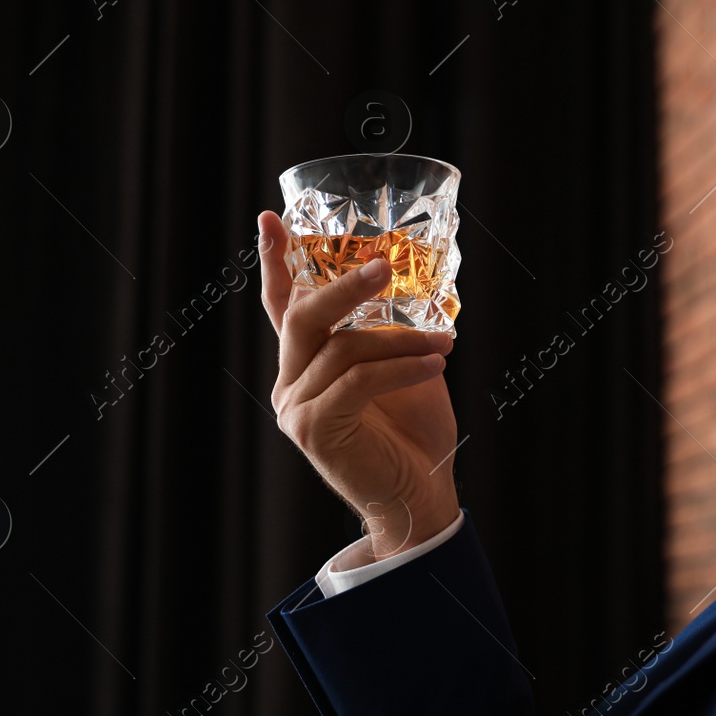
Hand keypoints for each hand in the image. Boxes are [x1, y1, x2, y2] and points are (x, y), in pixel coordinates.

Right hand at [257, 211, 459, 563]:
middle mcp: (290, 383)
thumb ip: (390, 333)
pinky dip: (401, 367)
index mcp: (305, 365)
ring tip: (445, 344)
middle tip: (385, 265)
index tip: (270, 218)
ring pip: (341, 348)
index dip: (274, 262)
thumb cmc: (413, 434)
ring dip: (401, 340)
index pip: (283, 307)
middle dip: (346, 286)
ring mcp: (296, 408)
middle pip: (304, 316)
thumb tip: (415, 282)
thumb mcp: (405, 370)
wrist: (419, 498)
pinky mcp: (314, 429)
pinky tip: (435, 366)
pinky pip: (358, 380)